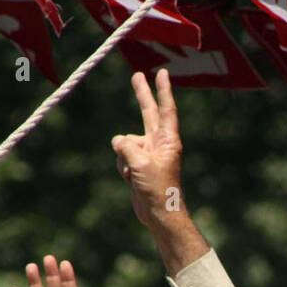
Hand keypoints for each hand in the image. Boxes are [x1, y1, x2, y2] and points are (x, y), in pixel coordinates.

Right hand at [111, 70, 184, 221]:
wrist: (158, 213)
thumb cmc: (157, 188)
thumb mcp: (140, 164)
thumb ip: (127, 146)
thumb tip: (118, 140)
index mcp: (168, 140)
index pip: (166, 109)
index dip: (163, 90)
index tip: (161, 73)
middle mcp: (158, 143)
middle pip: (147, 113)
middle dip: (142, 95)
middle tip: (137, 75)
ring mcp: (147, 153)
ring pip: (125, 143)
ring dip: (124, 158)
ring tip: (135, 175)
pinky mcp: (137, 164)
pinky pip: (121, 157)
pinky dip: (122, 167)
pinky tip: (131, 180)